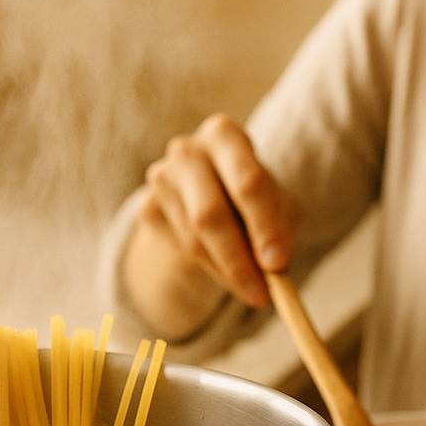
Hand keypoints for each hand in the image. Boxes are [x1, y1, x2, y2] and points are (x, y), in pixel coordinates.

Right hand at [139, 114, 294, 307]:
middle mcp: (185, 150)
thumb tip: (275, 268)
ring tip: (254, 288)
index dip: (264, 226)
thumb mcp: (278, 204)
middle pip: (210, 213)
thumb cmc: (252, 195)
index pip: (247, 182)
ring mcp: (160, 179)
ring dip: (228, 271)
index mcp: (223, 134)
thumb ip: (279, 230)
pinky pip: (180, 250)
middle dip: (238, 258)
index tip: (278, 264)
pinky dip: (211, 269)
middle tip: (263, 291)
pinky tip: (228, 271)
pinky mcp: (146, 209)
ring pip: (194, 239)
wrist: (211, 190)